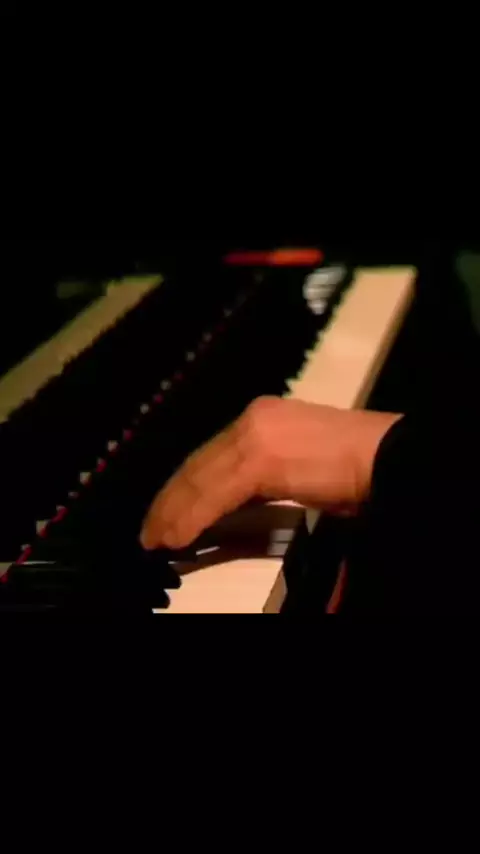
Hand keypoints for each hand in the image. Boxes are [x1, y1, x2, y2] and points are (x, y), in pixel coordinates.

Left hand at [140, 397, 400, 550]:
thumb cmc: (358, 466)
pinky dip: (191, 517)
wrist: (389, 456)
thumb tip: (239, 503)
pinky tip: (176, 537)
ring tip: (155, 540)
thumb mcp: (298, 467)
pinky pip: (215, 494)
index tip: (165, 512)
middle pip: (198, 463)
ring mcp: (255, 434)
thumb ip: (265, 478)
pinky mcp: (261, 457)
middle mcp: (253, 419)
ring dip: (173, 512)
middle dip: (170, 500)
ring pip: (200, 478)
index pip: (210, 454)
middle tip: (150, 531)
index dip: (183, 486)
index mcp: (262, 419)